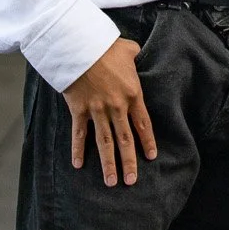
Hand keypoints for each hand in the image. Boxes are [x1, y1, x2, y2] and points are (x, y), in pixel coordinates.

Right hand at [63, 38, 156, 187]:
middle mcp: (117, 106)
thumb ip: (136, 56)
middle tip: (132, 181)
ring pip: (104, 143)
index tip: (151, 157)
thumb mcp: (129, 50)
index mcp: (133, 94)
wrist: (79, 47)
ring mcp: (97, 110)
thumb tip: (138, 54)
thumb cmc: (106, 47)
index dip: (147, 142)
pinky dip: (78, 150)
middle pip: (125, 139)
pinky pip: (79, 134)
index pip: (143, 124)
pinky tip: (78, 165)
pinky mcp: (79, 110)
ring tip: (111, 182)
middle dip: (129, 162)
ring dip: (108, 164)